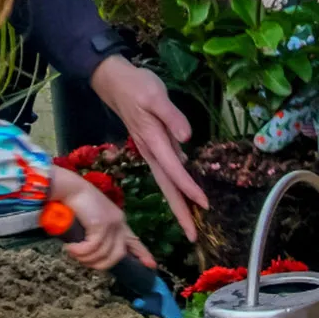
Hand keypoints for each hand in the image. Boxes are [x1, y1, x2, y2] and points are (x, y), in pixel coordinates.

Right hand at [48, 166, 154, 271]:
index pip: (134, 240)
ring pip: (104, 254)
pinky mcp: (101, 225)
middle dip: (101, 264)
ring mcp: (112, 223)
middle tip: (84, 262)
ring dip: (86, 258)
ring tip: (73, 253)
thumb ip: (97, 233)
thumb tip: (93, 252)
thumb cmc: (76, 202)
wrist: (70, 187)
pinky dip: (80, 252)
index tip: (152, 265)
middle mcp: (118, 223)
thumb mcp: (91, 220)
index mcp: (118, 221)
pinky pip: (92, 248)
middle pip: (118, 254)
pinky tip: (71, 248)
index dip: (142, 253)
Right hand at [91, 55, 207, 241]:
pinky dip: (175, 188)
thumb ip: (172, 116)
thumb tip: (187, 139)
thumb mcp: (156, 95)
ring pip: (166, 183)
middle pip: (168, 187)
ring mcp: (150, 151)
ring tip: (190, 224)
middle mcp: (151, 151)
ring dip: (178, 204)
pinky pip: (165, 173)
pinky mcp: (151, 146)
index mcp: (154, 141)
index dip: (189, 188)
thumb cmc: (136, 86)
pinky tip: (184, 195)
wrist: (114, 81)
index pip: (175, 171)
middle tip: (193, 236)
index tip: (205, 205)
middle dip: (180, 212)